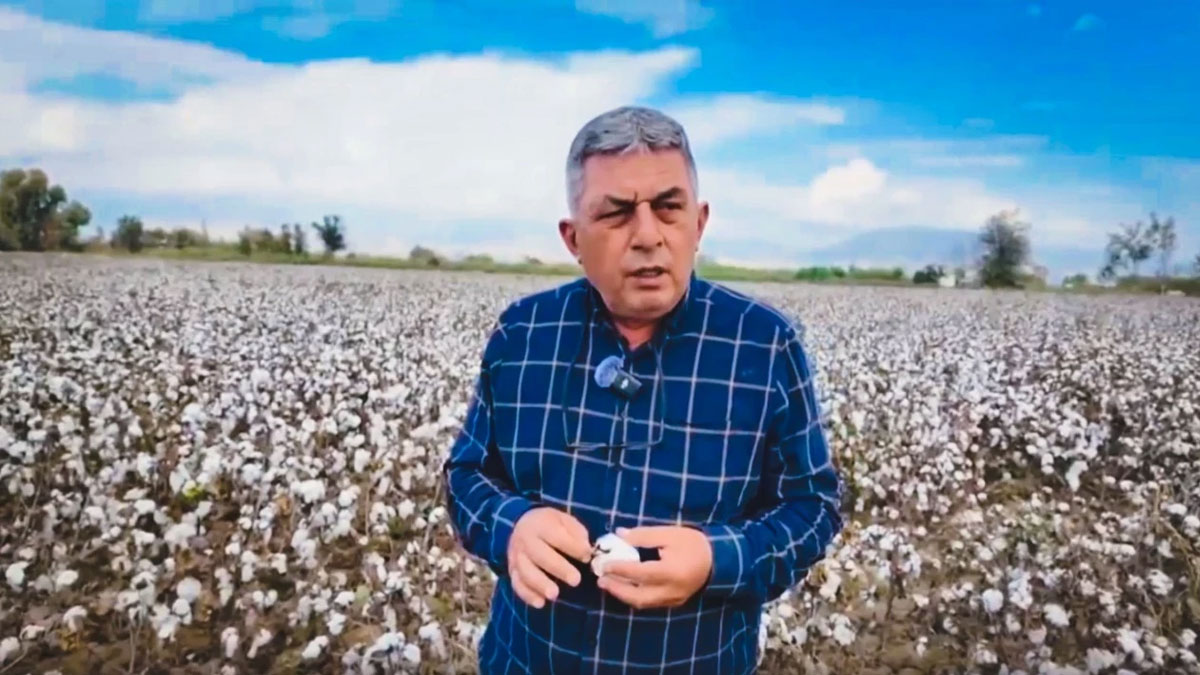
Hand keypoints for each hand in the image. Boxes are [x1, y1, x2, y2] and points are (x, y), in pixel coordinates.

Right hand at [507, 507, 591, 608]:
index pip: (556, 535)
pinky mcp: (512, 570)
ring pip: (525, 572)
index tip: (587, 556)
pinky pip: (517, 584)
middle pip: (539, 555)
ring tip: (554, 595)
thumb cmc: (550, 525)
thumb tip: (585, 549)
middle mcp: (525, 540)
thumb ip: (576, 532)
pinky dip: (527, 595)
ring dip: (539, 584)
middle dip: (558, 568)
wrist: (522, 525)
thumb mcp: (564, 520)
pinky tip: (540, 603)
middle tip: (576, 580)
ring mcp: (516, 556)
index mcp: (540, 524)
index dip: (572, 546)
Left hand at [596, 526, 712, 609]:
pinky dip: (635, 596)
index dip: (619, 569)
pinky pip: (650, 603)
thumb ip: (644, 535)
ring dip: (623, 594)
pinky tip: (624, 587)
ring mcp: (673, 600)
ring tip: (608, 583)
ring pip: (642, 603)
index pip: (639, 573)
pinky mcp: (673, 603)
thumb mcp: (670, 533)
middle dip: (616, 589)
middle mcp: (671, 591)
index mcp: (671, 572)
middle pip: (638, 596)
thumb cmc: (693, 544)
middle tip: (601, 579)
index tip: (604, 563)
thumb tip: (619, 534)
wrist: (718, 560)